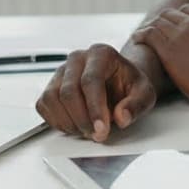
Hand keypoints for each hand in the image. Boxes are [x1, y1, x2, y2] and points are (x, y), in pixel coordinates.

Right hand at [35, 43, 156, 141]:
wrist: (118, 83)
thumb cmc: (129, 85)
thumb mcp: (144, 94)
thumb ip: (136, 105)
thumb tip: (122, 117)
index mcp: (101, 54)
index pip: (91, 80)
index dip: (95, 109)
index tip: (102, 130)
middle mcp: (77, 59)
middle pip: (69, 91)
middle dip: (82, 120)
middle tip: (97, 135)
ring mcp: (61, 71)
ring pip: (52, 98)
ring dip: (69, 122)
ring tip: (88, 130)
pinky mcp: (50, 86)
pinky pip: (44, 105)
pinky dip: (57, 121)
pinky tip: (75, 125)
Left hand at [132, 4, 188, 114]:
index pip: (188, 11)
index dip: (179, 19)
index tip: (173, 26)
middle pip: (171, 14)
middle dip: (162, 21)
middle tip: (154, 30)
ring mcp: (181, 33)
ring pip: (158, 22)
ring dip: (150, 27)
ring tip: (142, 34)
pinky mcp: (169, 48)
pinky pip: (148, 34)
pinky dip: (141, 34)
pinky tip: (137, 38)